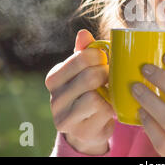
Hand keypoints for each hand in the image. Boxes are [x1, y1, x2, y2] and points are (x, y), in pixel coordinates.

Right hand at [45, 29, 114, 154]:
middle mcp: (54, 97)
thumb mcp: (84, 71)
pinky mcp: (79, 131)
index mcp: (54, 77)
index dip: (100, 56)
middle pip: (90, 77)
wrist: (89, 127)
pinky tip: (109, 107)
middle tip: (111, 77)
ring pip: (93, 97)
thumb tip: (83, 33)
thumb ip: (84, 52)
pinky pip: (101, 113)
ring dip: (108, 93)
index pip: (81, 57)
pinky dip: (110, 108)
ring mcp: (64, 117)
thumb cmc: (88, 92)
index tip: (105, 60)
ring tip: (109, 92)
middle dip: (106, 75)